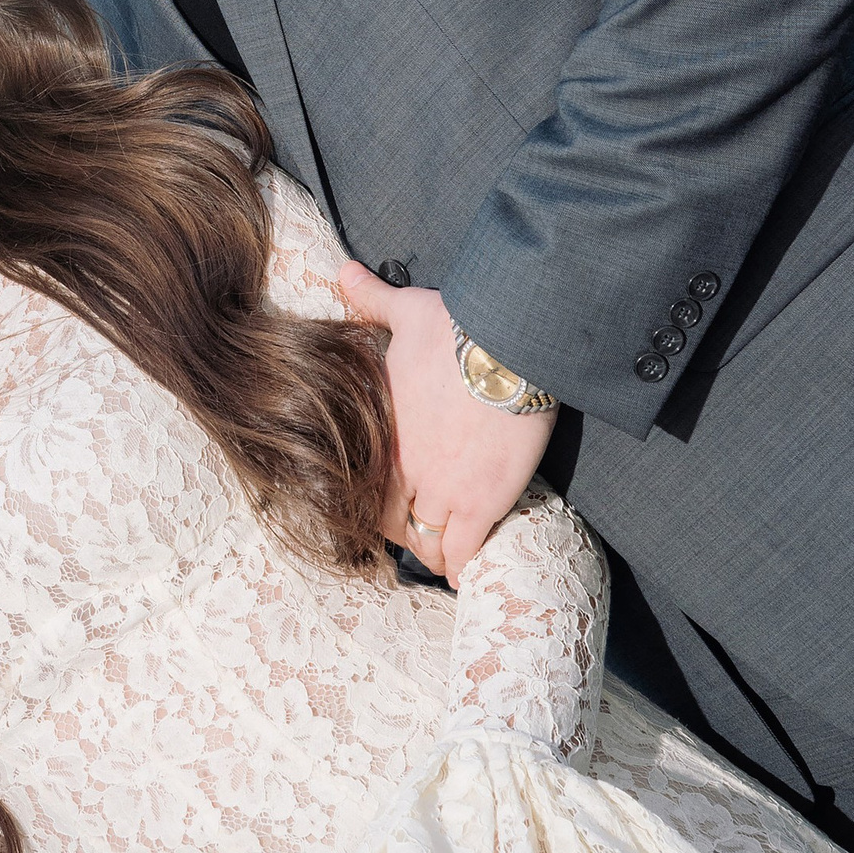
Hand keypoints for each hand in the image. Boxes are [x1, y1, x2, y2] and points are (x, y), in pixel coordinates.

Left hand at [337, 265, 555, 585]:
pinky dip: (465, 568)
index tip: (387, 509)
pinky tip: (467, 580)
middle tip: (421, 535)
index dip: (374, 504)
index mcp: (386, 431)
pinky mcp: (483, 501)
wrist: (509, 344)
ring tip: (446, 559)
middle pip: (395, 522)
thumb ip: (371, 299)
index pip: (366, 487)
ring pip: (428, 542)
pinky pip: (466, 550)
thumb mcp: (407, 309)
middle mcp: (407, 468)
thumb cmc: (459, 325)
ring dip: (436, 552)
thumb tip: (344, 273)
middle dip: (406, 532)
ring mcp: (444, 489)